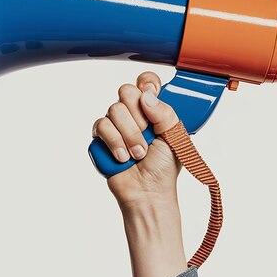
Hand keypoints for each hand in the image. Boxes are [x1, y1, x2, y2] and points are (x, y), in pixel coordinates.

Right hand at [91, 71, 182, 209]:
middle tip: (148, 134)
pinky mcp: (100, 139)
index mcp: (152, 110)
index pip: (145, 83)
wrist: (149, 193)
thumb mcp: (175, 136)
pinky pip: (101, 126)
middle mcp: (133, 114)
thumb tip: (145, 95)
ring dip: (130, 134)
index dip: (146, 83)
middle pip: (126, 91)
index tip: (151, 93)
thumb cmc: (164, 168)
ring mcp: (116, 126)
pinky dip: (115, 143)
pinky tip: (123, 157)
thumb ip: (165, 112)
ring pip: (114, 109)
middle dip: (139, 116)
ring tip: (139, 154)